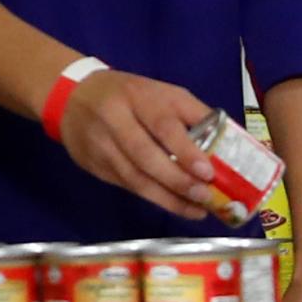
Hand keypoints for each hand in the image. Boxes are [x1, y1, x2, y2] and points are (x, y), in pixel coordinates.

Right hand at [57, 69, 218, 221]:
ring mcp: (100, 146)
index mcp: (138, 97)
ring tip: (195, 210)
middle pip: (145, 156)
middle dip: (177, 180)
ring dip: (166, 198)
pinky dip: (152, 198)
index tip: (208, 172)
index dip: (185, 150)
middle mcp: (115, 121)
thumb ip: (192, 113)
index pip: (162, 125)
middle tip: (204, 197)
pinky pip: (126, 185)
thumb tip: (228, 140)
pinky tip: (173, 205)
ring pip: (133, 178)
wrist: (73, 95)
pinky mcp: (93, 166)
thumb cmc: (131, 94)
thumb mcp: (163, 91)